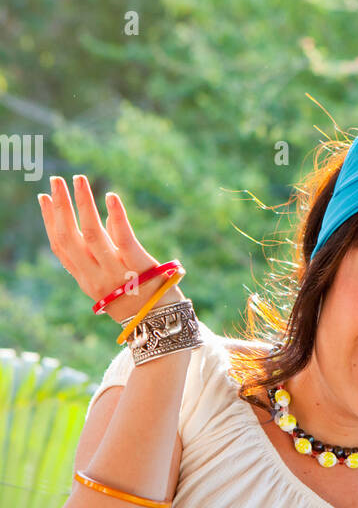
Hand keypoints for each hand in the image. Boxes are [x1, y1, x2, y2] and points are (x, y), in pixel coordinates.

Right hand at [38, 175, 183, 325]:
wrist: (164, 327)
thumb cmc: (140, 298)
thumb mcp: (115, 278)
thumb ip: (108, 248)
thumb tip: (106, 216)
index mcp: (86, 280)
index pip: (61, 248)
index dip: (49, 222)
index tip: (43, 198)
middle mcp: (95, 278)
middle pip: (70, 238)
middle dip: (60, 207)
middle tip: (55, 180)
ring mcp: (116, 275)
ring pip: (92, 234)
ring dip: (83, 204)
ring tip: (78, 179)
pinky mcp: (140, 269)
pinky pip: (124, 240)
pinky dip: (117, 217)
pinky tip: (111, 197)